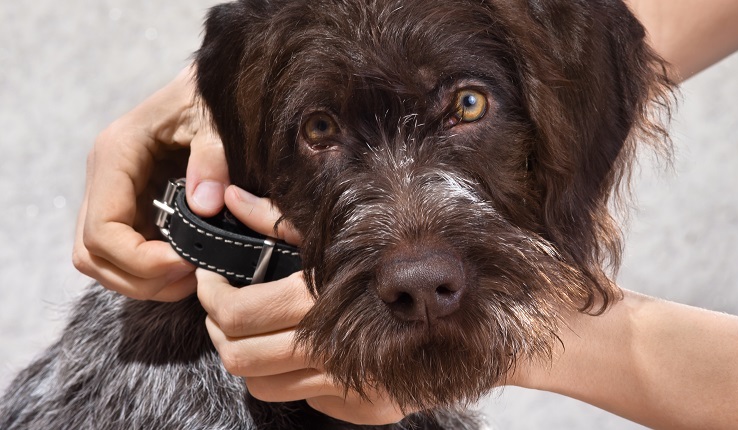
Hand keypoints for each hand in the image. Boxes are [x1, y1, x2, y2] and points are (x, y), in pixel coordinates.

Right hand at [73, 66, 229, 301]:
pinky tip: (189, 266)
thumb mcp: (216, 121)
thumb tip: (205, 206)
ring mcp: (115, 195)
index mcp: (116, 154)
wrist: (208, 87)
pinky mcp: (132, 206)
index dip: (140, 259)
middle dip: (139, 277)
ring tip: (191, 277)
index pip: (103, 230)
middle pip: (93, 254)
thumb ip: (212, 159)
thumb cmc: (210, 98)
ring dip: (142, 280)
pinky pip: (124, 253)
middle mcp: (105, 178)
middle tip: (190, 277)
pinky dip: (151, 271)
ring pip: (102, 260)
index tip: (186, 263)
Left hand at [196, 186, 405, 424]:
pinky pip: (304, 396)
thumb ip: (278, 220)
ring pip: (263, 386)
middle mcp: (334, 351)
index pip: (238, 315)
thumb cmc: (404, 260)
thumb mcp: (339, 231)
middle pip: (240, 358)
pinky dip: (291, 374)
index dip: (210, 298)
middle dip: (218, 330)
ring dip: (247, 357)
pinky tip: (306, 348)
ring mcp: (351, 386)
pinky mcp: (363, 407)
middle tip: (222, 306)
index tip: (208, 280)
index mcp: (323, 302)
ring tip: (256, 329)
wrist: (474, 313)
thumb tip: (230, 199)